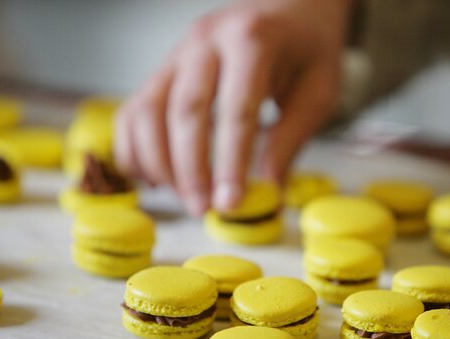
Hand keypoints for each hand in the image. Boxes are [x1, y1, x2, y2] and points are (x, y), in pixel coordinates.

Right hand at [115, 0, 351, 215]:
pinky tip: (155, 178)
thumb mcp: (317, 92)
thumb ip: (289, 140)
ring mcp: (176, 54)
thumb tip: (267, 192)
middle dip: (190, 169)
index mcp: (251, 40)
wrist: (288, 8)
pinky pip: (132, 111)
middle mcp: (205, 41)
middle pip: (185, 110)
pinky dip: (135, 150)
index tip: (230, 203)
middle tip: (202, 209)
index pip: (235, 109)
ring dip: (158, 162)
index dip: (230, 162)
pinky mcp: (162, 70)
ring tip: (183, 197)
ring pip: (148, 111)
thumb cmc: (306, 49)